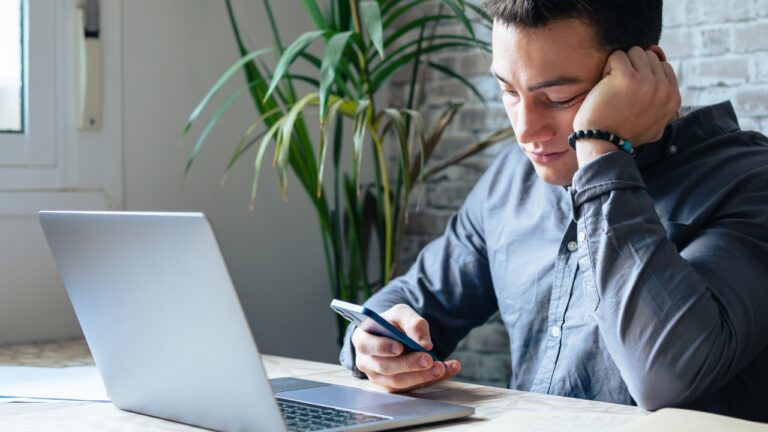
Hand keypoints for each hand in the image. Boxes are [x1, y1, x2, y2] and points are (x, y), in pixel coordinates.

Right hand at [352, 304, 461, 391]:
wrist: (396, 335)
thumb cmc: (393, 323)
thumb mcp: (402, 313)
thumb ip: (413, 323)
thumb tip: (424, 344)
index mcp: (362, 339)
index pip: (367, 345)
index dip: (382, 347)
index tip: (399, 347)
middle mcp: (366, 361)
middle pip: (385, 367)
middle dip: (409, 364)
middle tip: (428, 359)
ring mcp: (378, 377)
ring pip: (398, 382)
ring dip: (422, 376)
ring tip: (441, 367)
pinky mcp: (393, 387)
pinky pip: (412, 387)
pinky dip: (432, 379)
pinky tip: (449, 368)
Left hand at [573, 46, 680, 162]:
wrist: (602, 142)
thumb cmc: (622, 132)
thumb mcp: (654, 121)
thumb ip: (662, 96)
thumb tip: (661, 56)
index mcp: (673, 98)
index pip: (662, 65)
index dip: (643, 73)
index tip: (631, 93)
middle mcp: (664, 89)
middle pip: (649, 56)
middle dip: (632, 67)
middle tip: (620, 91)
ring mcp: (647, 82)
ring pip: (634, 52)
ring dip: (619, 66)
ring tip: (613, 88)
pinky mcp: (627, 77)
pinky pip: (617, 56)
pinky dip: (607, 68)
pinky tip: (604, 87)